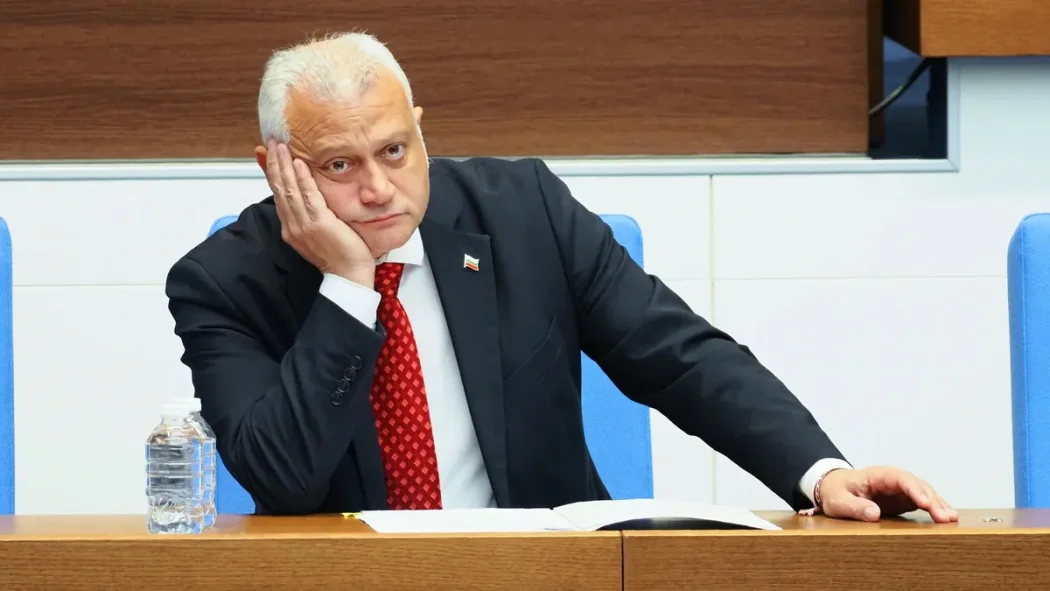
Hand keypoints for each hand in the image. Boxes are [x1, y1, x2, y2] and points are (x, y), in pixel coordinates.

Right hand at [266, 142, 374, 286]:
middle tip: (273, 142)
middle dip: (275, 164)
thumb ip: (309, 214)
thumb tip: (306, 197)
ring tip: (281, 146)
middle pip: (279, 189)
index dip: (273, 173)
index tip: (270, 154)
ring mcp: (304, 224)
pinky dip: (303, 179)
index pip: (278, 195)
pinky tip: (300, 164)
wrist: (348, 276)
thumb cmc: (338, 254)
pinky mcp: (319, 223)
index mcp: (290, 228)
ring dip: (285, 166)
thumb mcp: (318, 232)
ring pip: (289, 190)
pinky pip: (309, 197)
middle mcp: (292, 225)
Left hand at [817, 466, 957, 522]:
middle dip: (932, 500)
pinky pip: (921, 502)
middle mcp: (892, 479)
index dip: (914, 489)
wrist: (834, 488)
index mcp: (877, 475)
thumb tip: (873, 513)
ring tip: (951, 519)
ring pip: (923, 492)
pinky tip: (946, 518)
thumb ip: (853, 507)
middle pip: (917, 485)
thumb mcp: (838, 501)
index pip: (900, 478)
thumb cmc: (835, 492)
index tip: (925, 502)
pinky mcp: (902, 499)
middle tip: (945, 517)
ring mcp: (899, 489)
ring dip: (938, 504)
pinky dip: (934, 509)